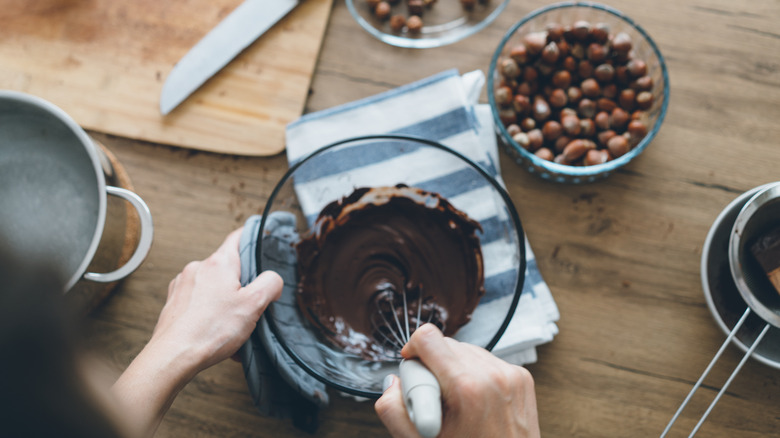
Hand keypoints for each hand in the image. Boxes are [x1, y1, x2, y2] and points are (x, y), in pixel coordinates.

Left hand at [150, 228, 282, 372]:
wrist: (173, 356)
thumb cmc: (211, 330)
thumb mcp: (253, 305)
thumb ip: (270, 284)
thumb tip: (273, 279)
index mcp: (219, 263)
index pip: (238, 238)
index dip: (253, 237)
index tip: (261, 240)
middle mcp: (198, 268)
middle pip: (228, 268)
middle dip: (241, 287)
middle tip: (251, 308)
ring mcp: (183, 285)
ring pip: (213, 289)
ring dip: (226, 305)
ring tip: (234, 330)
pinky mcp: (174, 303)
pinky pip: (199, 303)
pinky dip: (210, 315)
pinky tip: (217, 336)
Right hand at [374, 323, 540, 437]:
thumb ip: (393, 411)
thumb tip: (392, 382)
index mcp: (466, 388)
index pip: (428, 337)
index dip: (412, 350)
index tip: (413, 369)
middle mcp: (492, 375)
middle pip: (446, 344)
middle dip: (434, 366)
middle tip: (436, 398)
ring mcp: (511, 375)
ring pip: (467, 350)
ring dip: (455, 369)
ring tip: (457, 403)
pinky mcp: (522, 377)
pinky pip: (487, 360)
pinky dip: (476, 374)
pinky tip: (475, 402)